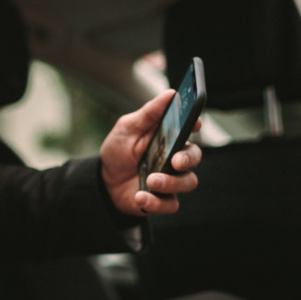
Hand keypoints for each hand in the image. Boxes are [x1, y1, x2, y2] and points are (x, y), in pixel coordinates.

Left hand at [99, 91, 202, 216]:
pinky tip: (140, 196)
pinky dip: (155, 202)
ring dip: (170, 183)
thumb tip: (171, 94)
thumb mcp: (128, 128)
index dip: (195, 124)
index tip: (194, 123)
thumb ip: (149, 113)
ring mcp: (171, 180)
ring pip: (188, 182)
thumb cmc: (119, 151)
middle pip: (194, 157)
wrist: (104, 181)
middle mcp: (174, 158)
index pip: (190, 128)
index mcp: (169, 137)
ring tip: (151, 180)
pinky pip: (170, 204)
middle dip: (188, 158)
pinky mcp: (163, 200)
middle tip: (175, 161)